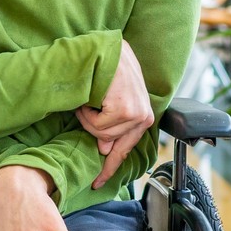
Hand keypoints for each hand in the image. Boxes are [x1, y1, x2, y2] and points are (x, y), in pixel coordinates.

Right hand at [75, 39, 155, 188]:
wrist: (106, 48)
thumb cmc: (107, 69)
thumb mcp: (112, 99)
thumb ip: (112, 125)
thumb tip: (105, 148)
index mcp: (143, 115)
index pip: (127, 148)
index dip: (111, 167)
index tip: (99, 182)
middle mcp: (144, 117)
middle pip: (114, 147)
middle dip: (99, 148)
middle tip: (89, 145)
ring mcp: (136, 114)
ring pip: (102, 136)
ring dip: (89, 120)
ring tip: (89, 101)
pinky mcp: (124, 111)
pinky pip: (97, 126)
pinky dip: (87, 114)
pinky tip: (90, 98)